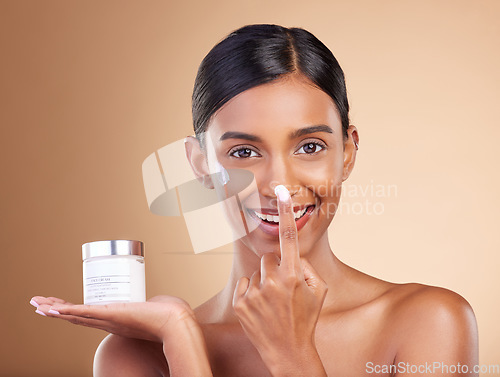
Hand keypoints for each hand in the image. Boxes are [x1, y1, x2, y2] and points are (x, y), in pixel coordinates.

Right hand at [30, 295, 196, 342]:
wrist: (176, 321)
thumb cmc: (170, 315)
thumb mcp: (154, 307)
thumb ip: (150, 303)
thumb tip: (154, 300)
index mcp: (117, 320)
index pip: (90, 315)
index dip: (73, 312)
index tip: (60, 306)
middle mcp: (110, 322)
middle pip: (77, 316)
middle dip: (57, 310)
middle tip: (39, 305)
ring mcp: (109, 319)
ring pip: (76, 315)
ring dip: (56, 310)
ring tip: (38, 305)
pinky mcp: (112, 314)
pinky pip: (84, 313)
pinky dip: (67, 311)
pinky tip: (53, 309)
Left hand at [232, 185, 327, 373]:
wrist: (289, 352)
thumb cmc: (306, 320)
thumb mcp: (320, 292)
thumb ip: (308, 267)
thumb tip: (293, 255)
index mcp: (294, 275)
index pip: (289, 237)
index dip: (285, 212)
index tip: (281, 192)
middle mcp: (272, 282)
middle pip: (268, 258)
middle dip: (275, 268)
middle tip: (283, 290)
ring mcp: (254, 293)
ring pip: (256, 273)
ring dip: (263, 282)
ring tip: (273, 303)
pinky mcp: (240, 303)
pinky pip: (245, 285)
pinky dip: (251, 293)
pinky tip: (261, 308)